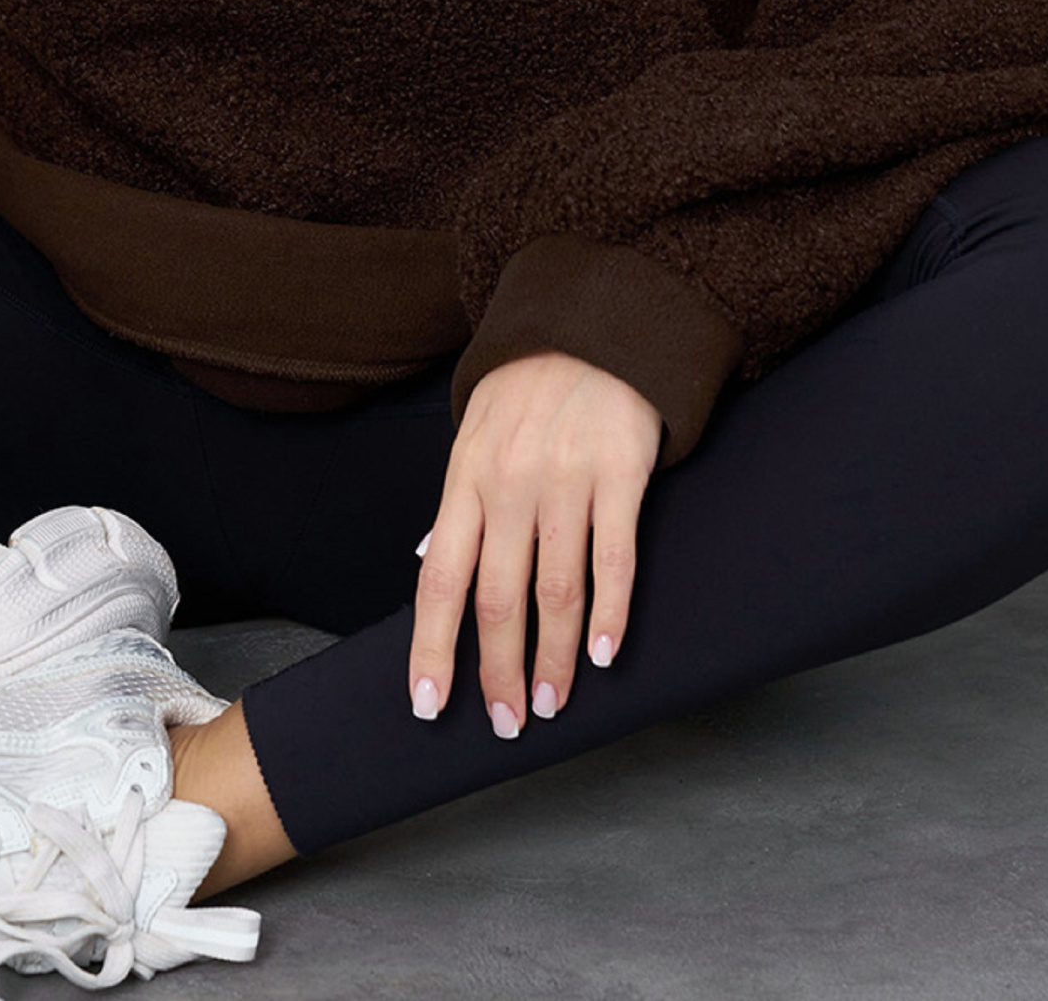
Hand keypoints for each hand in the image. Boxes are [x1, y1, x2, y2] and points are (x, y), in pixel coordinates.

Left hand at [408, 350, 662, 736]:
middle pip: (497, 598)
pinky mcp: (620, 473)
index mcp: (466, 478)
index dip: (432, 646)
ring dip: (553, 658)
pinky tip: (606, 654)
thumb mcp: (475, 436)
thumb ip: (461, 505)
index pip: (439, 577)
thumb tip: (434, 566)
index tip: (428, 702)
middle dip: (497, 671)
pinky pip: (615, 558)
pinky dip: (610, 613)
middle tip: (506, 722)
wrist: (595, 326)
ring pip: (555, 590)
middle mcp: (509, 483)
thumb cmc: (530, 391)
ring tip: (552, 703)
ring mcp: (565, 479)